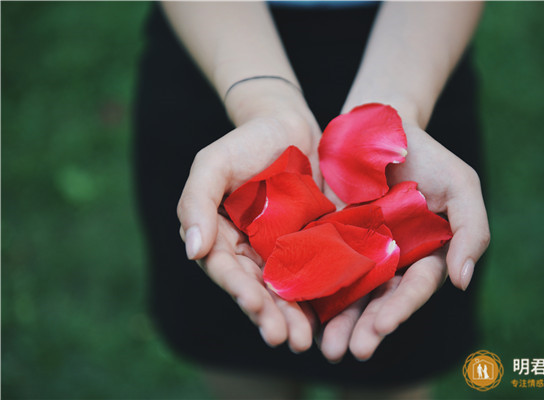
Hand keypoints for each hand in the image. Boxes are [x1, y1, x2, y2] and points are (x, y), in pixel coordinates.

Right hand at [177, 89, 321, 352]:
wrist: (289, 125)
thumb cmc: (246, 141)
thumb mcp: (213, 163)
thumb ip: (196, 202)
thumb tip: (192, 250)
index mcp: (221, 237)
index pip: (226, 270)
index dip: (239, 290)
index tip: (255, 306)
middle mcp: (251, 251)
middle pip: (257, 289)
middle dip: (269, 316)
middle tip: (284, 340)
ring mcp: (283, 250)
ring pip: (287, 289)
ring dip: (294, 316)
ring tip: (304, 340)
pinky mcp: (313, 243)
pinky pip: (317, 272)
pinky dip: (322, 295)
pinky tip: (332, 316)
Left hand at [318, 121, 489, 361]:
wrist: (376, 127)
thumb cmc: (426, 153)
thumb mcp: (461, 185)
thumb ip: (470, 231)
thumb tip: (461, 281)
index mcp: (425, 252)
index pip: (415, 286)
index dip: (401, 308)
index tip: (382, 326)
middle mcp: (391, 258)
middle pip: (379, 299)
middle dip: (365, 326)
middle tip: (348, 352)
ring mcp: (359, 249)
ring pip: (349, 290)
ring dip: (338, 320)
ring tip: (325, 347)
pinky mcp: (329, 236)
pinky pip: (320, 265)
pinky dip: (312, 288)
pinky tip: (300, 308)